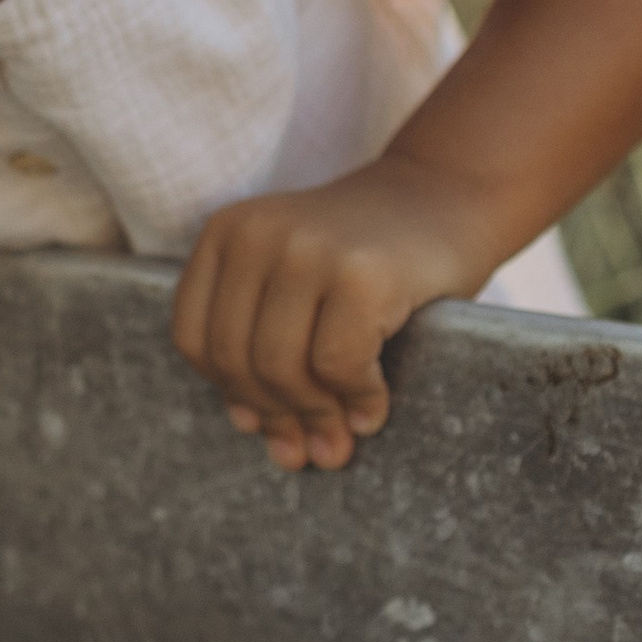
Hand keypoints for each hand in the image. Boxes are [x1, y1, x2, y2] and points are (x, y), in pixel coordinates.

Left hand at [170, 156, 501, 471]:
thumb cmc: (368, 255)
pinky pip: (338, 364)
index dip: (227, 392)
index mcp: (226, 234)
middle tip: (316, 448)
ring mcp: (308, 249)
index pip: (194, 338)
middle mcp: (257, 235)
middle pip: (236, 359)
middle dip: (277, 416)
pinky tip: (373, 410)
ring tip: (343, 437)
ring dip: (317, 417)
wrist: (447, 193)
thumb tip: (253, 431)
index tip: (263, 421)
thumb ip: (264, 346)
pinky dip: (357, 400)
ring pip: (281, 368)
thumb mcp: (296, 286)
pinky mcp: (362, 272)